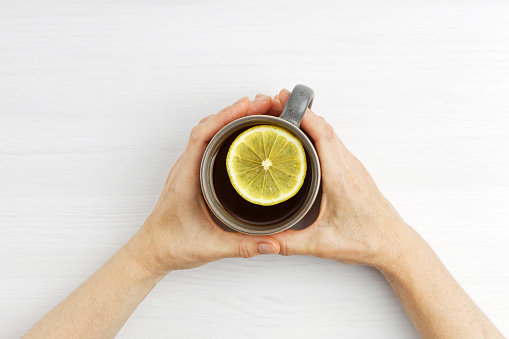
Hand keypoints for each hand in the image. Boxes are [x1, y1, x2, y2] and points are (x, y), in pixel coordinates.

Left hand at [127, 95, 280, 274]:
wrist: (152, 251)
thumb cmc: (171, 245)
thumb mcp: (209, 248)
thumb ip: (242, 247)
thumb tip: (273, 245)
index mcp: (185, 178)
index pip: (202, 135)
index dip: (225, 116)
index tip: (248, 104)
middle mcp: (185, 168)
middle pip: (209, 126)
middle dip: (238, 111)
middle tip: (266, 104)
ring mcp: (189, 168)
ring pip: (209, 131)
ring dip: (232, 118)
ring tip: (260, 112)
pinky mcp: (194, 173)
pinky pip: (210, 142)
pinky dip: (227, 130)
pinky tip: (245, 134)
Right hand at [271, 89, 413, 269]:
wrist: (393, 244)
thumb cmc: (366, 240)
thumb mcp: (321, 244)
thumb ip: (288, 243)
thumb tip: (263, 239)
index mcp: (339, 178)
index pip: (322, 135)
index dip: (303, 114)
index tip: (284, 101)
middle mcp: (348, 167)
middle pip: (325, 127)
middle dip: (300, 111)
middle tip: (276, 103)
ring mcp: (353, 168)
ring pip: (331, 134)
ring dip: (310, 121)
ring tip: (287, 117)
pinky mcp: (354, 172)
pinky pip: (335, 144)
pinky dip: (319, 133)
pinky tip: (306, 140)